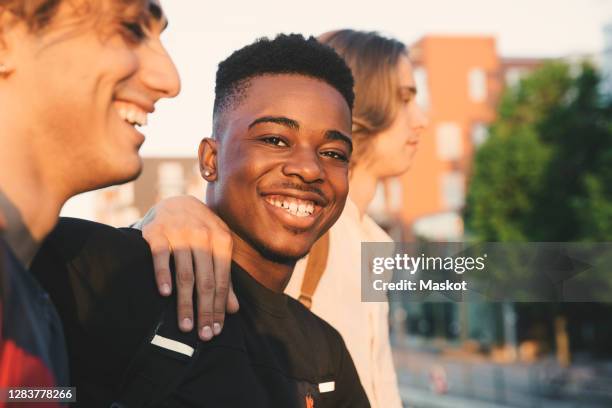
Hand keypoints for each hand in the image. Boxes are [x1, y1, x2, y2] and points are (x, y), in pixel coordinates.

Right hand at [136, 195, 238, 340]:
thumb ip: (224, 277)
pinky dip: (163, 275)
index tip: (215, 331)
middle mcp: (203, 235)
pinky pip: (161, 257)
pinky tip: (164, 294)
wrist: (175, 201)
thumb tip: (233, 310)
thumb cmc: (200, 232)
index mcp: (222, 240)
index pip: (222, 281)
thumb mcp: (217, 248)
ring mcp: (180, 232)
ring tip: (185, 326)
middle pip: (206, 281)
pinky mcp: (157, 231)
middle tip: (202, 335)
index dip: (219, 308)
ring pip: (185, 273)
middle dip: (205, 311)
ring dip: (185, 302)